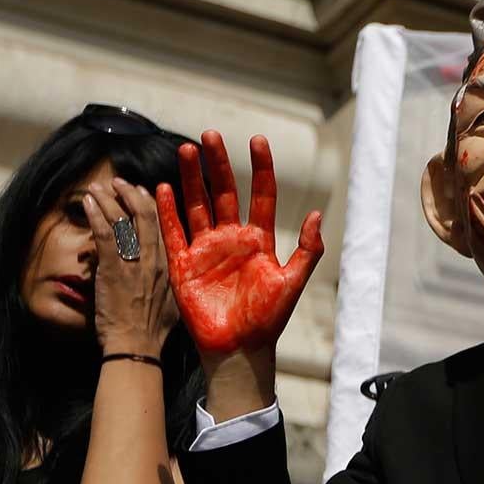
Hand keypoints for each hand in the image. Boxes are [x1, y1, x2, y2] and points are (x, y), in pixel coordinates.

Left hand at [84, 174, 176, 357]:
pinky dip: (96, 214)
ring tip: (96, 188)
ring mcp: (136, 262)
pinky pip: (105, 233)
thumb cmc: (151, 331)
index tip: (144, 192)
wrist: (137, 345)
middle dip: (131, 193)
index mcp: (173, 266)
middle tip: (118, 183)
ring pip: (124, 218)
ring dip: (108, 199)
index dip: (153, 205)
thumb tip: (159, 272)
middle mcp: (157, 259)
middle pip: (147, 214)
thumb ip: (165, 281)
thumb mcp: (170, 302)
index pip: (165, 225)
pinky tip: (87, 203)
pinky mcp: (115, 267)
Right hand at [155, 131, 322, 359]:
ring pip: (197, 204)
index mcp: (259, 240)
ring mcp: (206, 249)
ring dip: (191, 178)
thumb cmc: (268, 319)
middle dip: (217, 164)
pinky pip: (173, 232)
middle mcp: (231, 238)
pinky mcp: (184, 264)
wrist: (240, 348)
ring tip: (186, 150)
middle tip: (210, 135)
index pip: (261, 195)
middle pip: (224, 192)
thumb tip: (318, 214)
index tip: (258, 140)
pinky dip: (169, 210)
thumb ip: (307, 250)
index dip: (261, 168)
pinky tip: (164, 187)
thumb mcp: (292, 282)